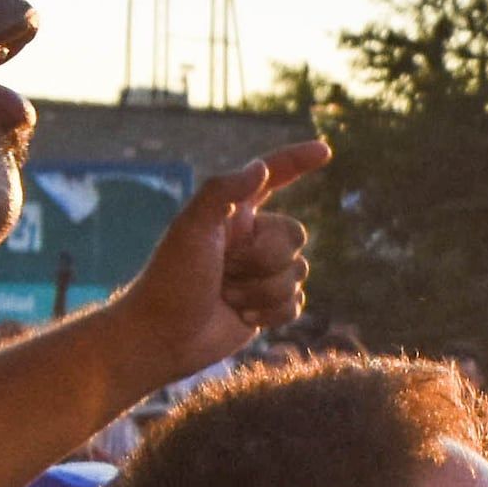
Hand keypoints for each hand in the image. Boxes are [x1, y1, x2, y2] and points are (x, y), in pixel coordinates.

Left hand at [103, 136, 327, 384]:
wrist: (163, 336)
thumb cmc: (171, 278)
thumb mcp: (191, 227)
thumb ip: (223, 191)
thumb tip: (261, 167)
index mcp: (234, 213)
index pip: (273, 178)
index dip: (298, 162)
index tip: (324, 150)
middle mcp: (251, 239)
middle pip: (296, 234)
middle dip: (266, 257)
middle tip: (227, 269)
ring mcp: (262, 273)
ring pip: (298, 273)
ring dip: (262, 290)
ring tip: (227, 296)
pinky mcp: (268, 306)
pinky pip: (297, 303)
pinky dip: (271, 313)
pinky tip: (242, 316)